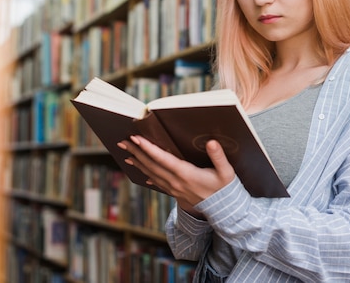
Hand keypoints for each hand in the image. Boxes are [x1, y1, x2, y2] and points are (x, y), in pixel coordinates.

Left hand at [117, 135, 235, 212]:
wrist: (224, 211)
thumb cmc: (225, 189)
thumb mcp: (226, 172)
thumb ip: (218, 156)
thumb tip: (212, 142)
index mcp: (186, 174)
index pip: (162, 159)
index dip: (148, 148)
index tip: (136, 138)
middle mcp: (176, 182)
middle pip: (151, 165)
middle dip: (136, 152)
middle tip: (122, 142)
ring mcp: (174, 189)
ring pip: (152, 174)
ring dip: (138, 163)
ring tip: (127, 154)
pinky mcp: (176, 193)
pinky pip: (157, 183)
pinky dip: (147, 175)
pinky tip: (142, 173)